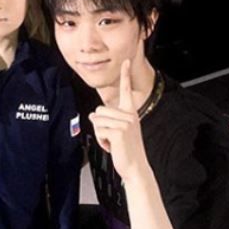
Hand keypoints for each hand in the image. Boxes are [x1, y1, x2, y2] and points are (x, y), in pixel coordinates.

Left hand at [88, 59, 148, 180]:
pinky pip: (99, 130)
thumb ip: (107, 120)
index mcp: (131, 113)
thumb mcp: (118, 132)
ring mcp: (125, 123)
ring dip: (100, 134)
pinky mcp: (119, 131)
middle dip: (100, 125)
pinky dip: (102, 141)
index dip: (126, 75)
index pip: (127, 90)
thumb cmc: (126, 150)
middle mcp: (129, 115)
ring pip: (97, 120)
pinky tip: (112, 147)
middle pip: (100, 110)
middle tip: (112, 138)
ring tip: (113, 142)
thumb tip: (92, 115)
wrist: (135, 167)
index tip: (126, 61)